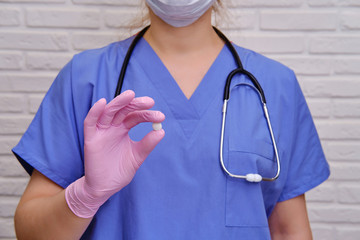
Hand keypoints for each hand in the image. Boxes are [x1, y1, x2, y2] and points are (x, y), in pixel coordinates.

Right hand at [65, 90, 164, 217]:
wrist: (104, 188)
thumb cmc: (119, 171)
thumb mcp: (137, 157)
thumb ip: (147, 144)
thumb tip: (161, 131)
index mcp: (123, 129)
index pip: (135, 117)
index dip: (147, 114)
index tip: (160, 116)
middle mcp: (112, 127)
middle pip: (123, 110)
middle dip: (136, 104)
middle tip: (150, 102)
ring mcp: (101, 131)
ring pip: (108, 112)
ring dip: (118, 102)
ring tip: (130, 95)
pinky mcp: (90, 139)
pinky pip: (90, 122)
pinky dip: (95, 111)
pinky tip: (103, 102)